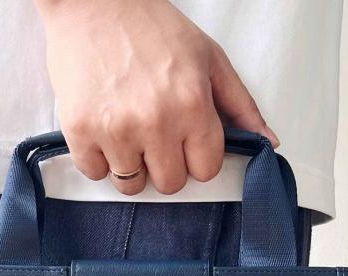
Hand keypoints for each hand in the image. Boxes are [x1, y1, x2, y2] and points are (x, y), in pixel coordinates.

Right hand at [35, 0, 278, 194]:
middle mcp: (156, 122)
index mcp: (192, 104)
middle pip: (170, 184)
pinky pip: (95, 173)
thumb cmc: (151, 27)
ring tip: (126, 133)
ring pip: (131, 185)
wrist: (91, 1)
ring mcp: (116, 130)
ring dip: (131, 166)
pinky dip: (98, 159)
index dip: (196, 159)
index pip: (205, 170)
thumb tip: (268, 143)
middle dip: (164, 166)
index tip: (185, 143)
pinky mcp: (79, 131)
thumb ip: (240, 104)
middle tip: (154, 136)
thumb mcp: (208, 58)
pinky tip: (102, 130)